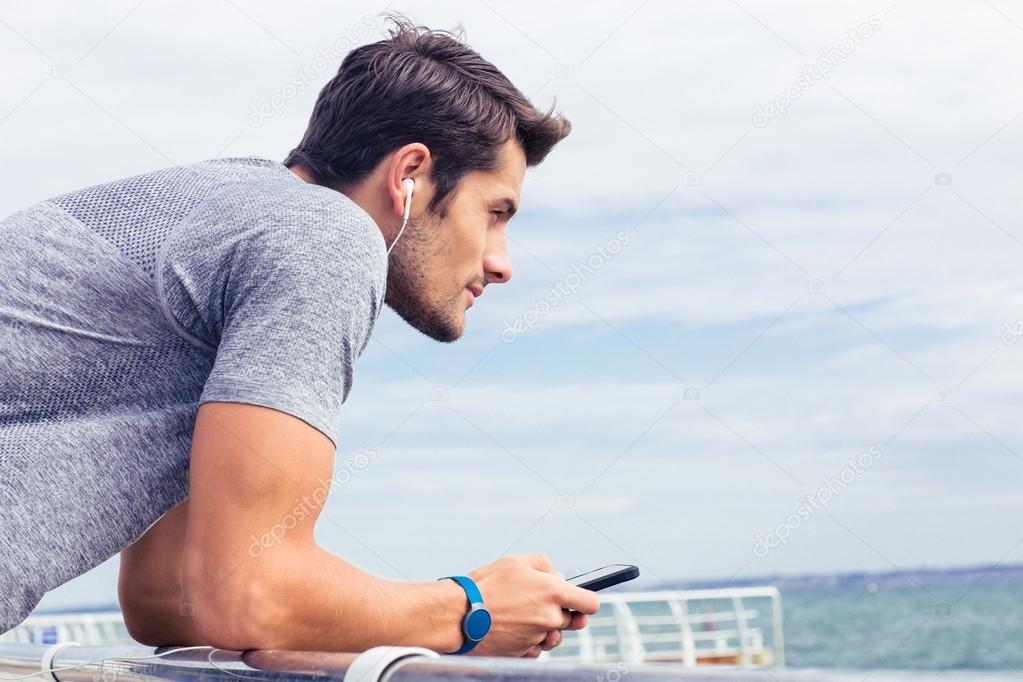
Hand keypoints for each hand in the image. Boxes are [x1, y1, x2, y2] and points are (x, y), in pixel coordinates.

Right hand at [461, 553, 598, 657]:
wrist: (459, 616)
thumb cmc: (486, 585)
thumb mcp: (517, 561)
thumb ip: (545, 565)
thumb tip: (558, 577)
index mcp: (553, 593)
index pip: (591, 604)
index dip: (587, 600)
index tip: (580, 599)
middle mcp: (550, 618)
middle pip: (573, 621)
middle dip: (562, 612)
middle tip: (540, 602)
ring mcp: (537, 639)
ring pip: (554, 636)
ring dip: (546, 627)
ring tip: (523, 614)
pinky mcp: (523, 653)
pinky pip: (537, 649)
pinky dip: (530, 640)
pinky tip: (513, 628)